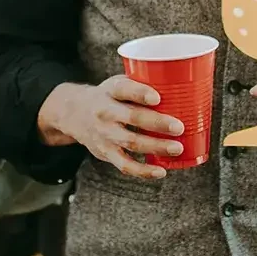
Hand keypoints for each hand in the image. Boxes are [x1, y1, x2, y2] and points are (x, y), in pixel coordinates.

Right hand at [38, 77, 184, 178]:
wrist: (74, 113)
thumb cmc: (108, 97)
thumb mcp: (118, 83)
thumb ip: (142, 86)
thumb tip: (183, 91)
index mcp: (110, 90)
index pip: (124, 89)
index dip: (140, 93)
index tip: (157, 97)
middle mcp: (105, 112)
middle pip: (131, 117)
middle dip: (157, 123)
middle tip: (179, 127)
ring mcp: (104, 134)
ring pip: (131, 142)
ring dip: (156, 146)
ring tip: (177, 148)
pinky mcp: (105, 152)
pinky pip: (125, 165)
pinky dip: (144, 171)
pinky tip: (161, 171)